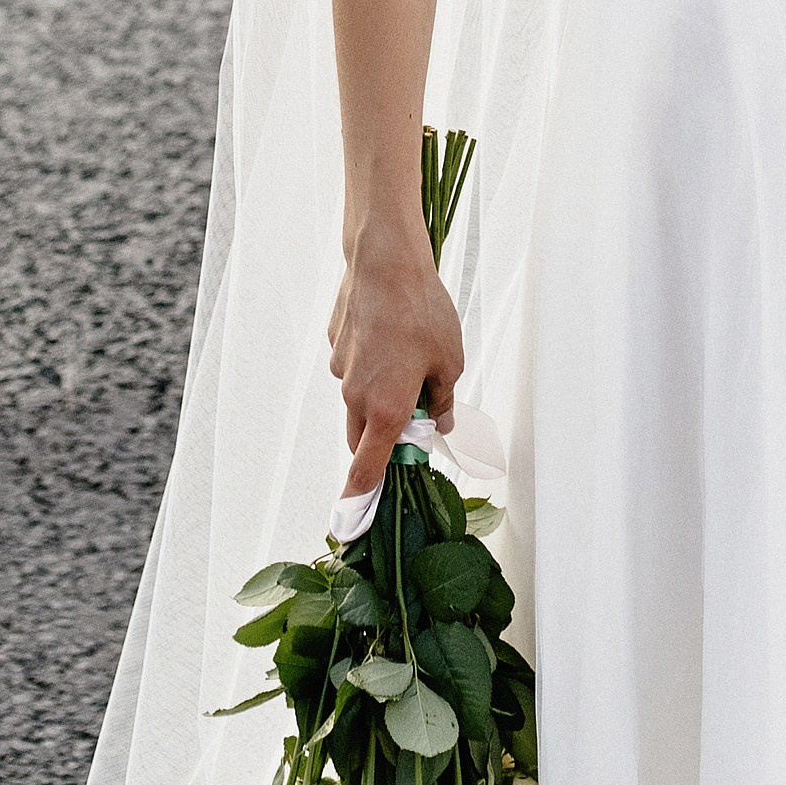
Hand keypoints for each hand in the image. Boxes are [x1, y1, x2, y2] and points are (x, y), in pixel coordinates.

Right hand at [328, 222, 462, 501]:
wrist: (384, 261)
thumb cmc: (422, 312)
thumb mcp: (450, 362)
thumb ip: (444, 401)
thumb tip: (441, 421)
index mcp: (385, 410)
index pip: (366, 469)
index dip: (359, 498)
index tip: (351, 523)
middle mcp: (356, 397)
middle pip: (362, 437)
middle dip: (383, 438)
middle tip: (414, 417)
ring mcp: (341, 370)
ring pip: (358, 399)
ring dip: (379, 394)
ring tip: (409, 357)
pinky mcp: (335, 344)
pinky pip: (353, 367)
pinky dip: (370, 363)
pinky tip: (390, 332)